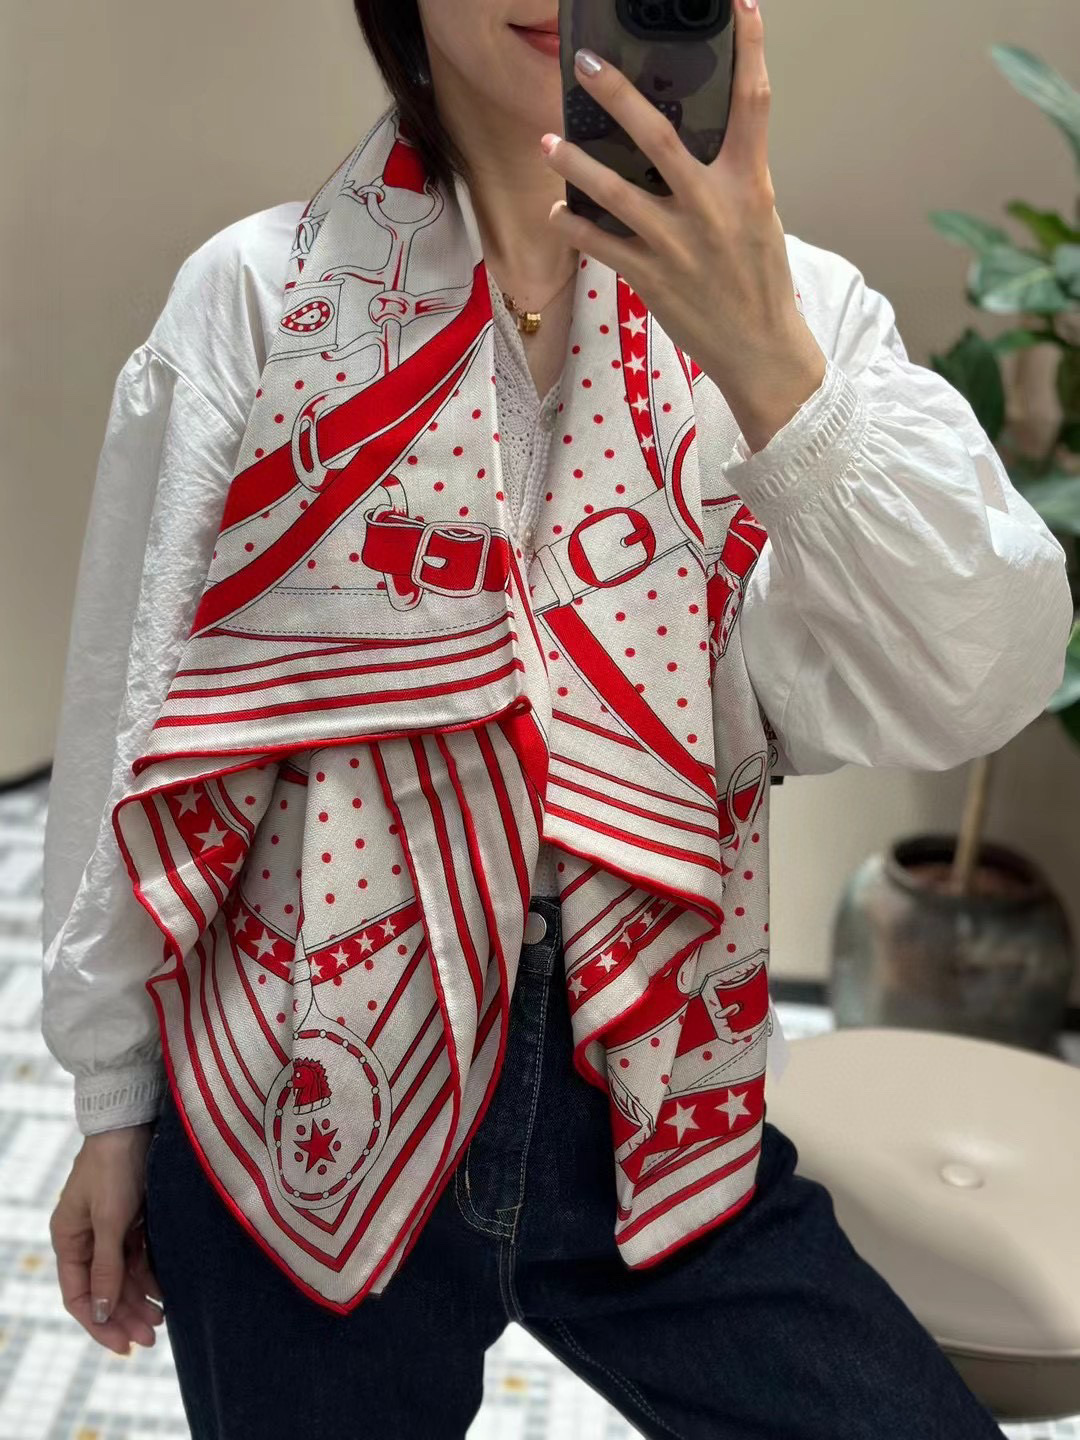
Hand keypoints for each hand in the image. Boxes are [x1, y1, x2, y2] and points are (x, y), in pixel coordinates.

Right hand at [49, 1124, 164, 1355]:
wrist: (133, 1122)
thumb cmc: (114, 1166)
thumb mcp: (110, 1220)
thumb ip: (107, 1266)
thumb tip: (101, 1312)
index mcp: (69, 1240)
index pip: (79, 1296)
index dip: (99, 1324)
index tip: (123, 1346)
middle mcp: (86, 1238)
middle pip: (103, 1290)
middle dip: (124, 1316)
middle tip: (150, 1339)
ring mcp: (110, 1228)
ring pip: (122, 1276)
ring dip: (139, 1300)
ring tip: (160, 1322)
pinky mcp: (132, 1218)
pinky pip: (138, 1258)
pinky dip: (149, 1277)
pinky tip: (163, 1294)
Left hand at [540, 0, 826, 453]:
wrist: (761, 350)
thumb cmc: (759, 283)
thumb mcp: (758, 219)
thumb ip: (729, 178)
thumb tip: (686, 144)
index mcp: (750, 184)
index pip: (753, 103)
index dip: (750, 49)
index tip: (739, 5)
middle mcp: (712, 207)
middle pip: (659, 137)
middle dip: (617, 96)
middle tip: (584, 63)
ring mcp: (678, 244)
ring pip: (615, 193)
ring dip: (576, 164)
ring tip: (548, 140)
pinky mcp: (653, 280)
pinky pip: (603, 246)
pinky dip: (577, 229)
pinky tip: (560, 214)